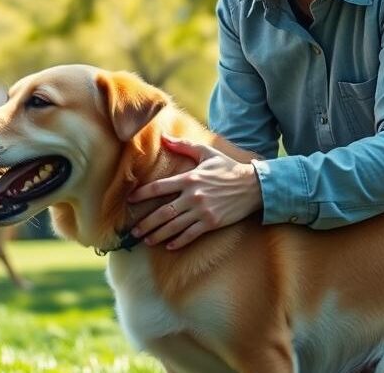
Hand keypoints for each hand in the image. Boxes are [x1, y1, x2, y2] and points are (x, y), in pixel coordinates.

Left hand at [127, 135, 261, 249]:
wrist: (253, 186)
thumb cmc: (228, 168)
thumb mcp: (206, 153)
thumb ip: (184, 145)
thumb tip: (164, 138)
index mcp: (189, 178)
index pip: (160, 188)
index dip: (142, 195)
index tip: (130, 200)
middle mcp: (193, 196)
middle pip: (163, 212)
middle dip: (146, 223)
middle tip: (133, 232)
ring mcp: (202, 211)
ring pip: (174, 226)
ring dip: (157, 235)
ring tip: (146, 240)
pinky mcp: (211, 223)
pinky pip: (191, 235)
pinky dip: (178, 241)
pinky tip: (168, 246)